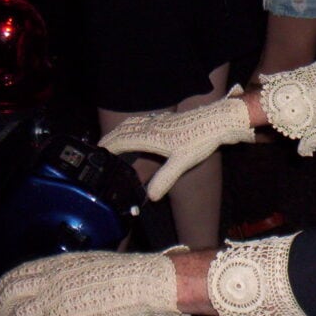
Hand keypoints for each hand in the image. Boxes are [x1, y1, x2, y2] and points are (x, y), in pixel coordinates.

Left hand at [0, 249, 187, 315]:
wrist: (140, 281)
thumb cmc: (122, 272)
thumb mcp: (87, 263)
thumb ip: (63, 272)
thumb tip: (48, 281)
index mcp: (55, 267)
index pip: (14, 279)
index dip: (2, 290)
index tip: (0, 297)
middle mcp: (49, 284)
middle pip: (9, 299)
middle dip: (3, 310)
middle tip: (7, 315)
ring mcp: (54, 305)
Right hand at [99, 90, 254, 200]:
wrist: (218, 120)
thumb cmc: (201, 140)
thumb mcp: (182, 163)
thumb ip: (165, 179)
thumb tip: (150, 197)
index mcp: (151, 136)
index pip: (123, 139)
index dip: (109, 145)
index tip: (97, 152)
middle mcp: (153, 125)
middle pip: (125, 129)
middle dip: (111, 138)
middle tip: (99, 147)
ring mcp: (161, 120)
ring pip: (134, 123)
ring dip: (121, 130)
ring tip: (114, 139)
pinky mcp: (169, 119)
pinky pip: (144, 121)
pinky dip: (134, 126)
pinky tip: (139, 131)